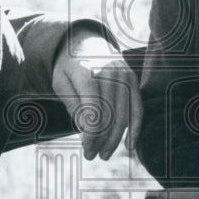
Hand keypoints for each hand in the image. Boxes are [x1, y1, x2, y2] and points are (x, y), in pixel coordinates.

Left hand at [52, 29, 142, 159]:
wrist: (85, 42)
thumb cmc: (68, 67)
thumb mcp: (61, 82)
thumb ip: (73, 105)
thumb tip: (87, 131)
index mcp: (87, 71)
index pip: (94, 110)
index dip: (92, 134)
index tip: (86, 149)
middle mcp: (109, 71)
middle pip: (110, 114)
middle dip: (101, 140)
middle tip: (91, 156)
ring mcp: (124, 73)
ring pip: (124, 114)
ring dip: (115, 139)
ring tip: (104, 154)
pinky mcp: (132, 78)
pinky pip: (137, 106)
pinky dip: (135, 127)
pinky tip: (129, 144)